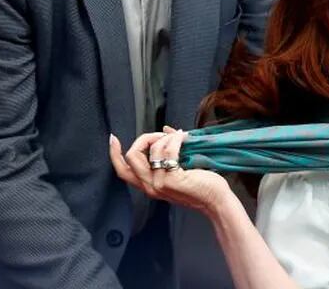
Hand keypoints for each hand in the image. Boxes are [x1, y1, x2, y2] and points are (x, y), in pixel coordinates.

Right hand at [109, 127, 235, 218]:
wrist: (215, 200)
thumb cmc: (200, 184)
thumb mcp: (177, 168)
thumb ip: (168, 152)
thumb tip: (166, 129)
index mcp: (148, 185)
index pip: (123, 171)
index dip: (114, 154)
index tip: (113, 139)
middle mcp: (149, 187)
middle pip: (132, 156)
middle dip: (146, 138)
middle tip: (163, 136)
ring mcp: (159, 184)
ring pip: (152, 150)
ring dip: (165, 138)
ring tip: (180, 138)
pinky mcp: (171, 180)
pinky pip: (167, 150)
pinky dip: (175, 139)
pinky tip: (184, 138)